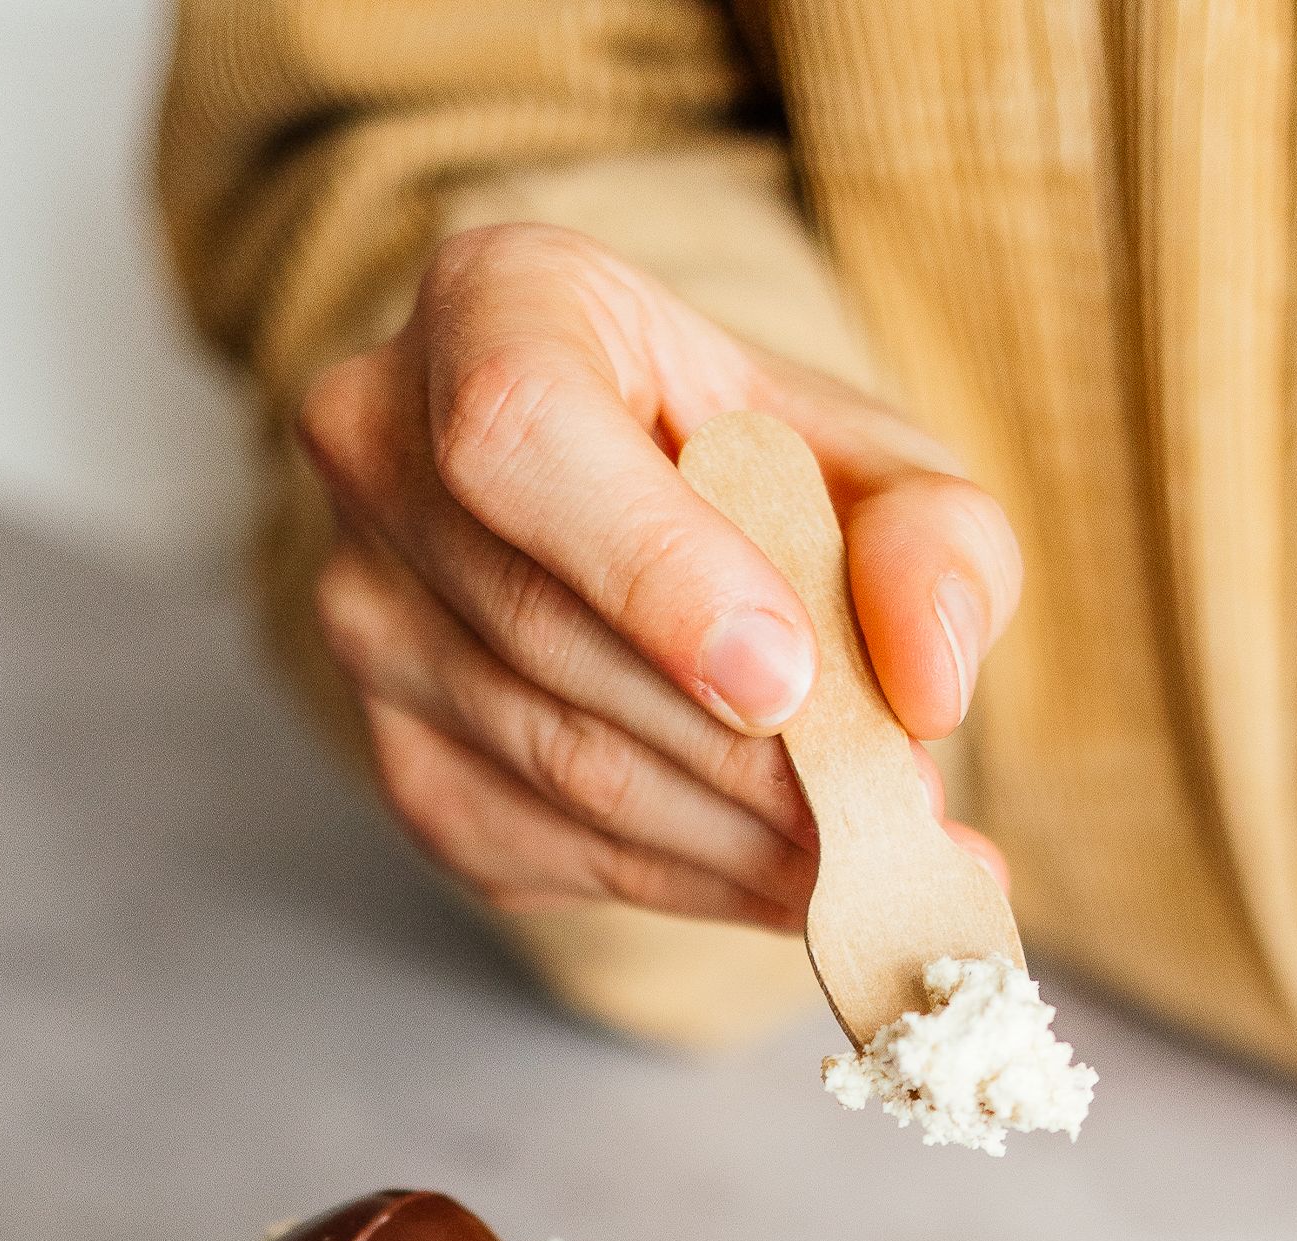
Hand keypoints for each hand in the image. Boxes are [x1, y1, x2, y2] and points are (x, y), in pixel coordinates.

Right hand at [297, 223, 1021, 929]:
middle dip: (738, 751)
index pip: (518, 437)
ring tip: (866, 852)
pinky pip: (528, 842)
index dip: (649, 570)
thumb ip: (934, 537)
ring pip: (542, 757)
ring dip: (725, 835)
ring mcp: (361, 610)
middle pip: (542, 632)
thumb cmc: (751, 457)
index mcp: (495, 306)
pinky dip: (675, 878)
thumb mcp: (871, 450)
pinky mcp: (385, 743)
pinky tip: (773, 867)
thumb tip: (931, 677)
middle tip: (893, 808)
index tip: (784, 682)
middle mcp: (379, 450)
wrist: (633, 500)